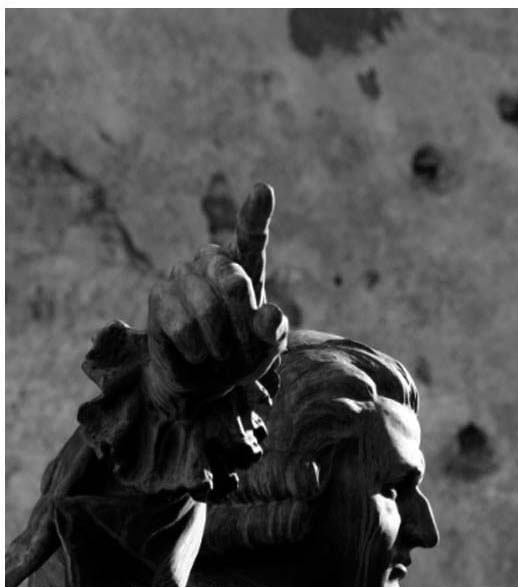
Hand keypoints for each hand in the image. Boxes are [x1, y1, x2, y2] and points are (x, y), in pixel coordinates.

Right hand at [145, 183, 287, 417]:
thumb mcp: (266, 347)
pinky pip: (181, 323)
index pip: (251, 236)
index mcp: (246, 266)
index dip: (255, 214)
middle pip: (234, 280)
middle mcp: (213, 263)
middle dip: (242, 322)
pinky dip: (195, 347)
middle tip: (242, 345)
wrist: (204, 380)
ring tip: (220, 352)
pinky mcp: (160, 296)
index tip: (263, 190)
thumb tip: (269, 314)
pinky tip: (197, 353)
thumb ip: (273, 330)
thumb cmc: (241, 355)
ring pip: (207, 307)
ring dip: (219, 341)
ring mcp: (184, 276)